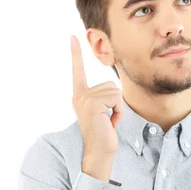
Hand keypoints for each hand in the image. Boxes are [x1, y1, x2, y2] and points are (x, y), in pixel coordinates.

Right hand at [71, 35, 123, 157]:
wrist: (99, 152)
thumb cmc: (104, 135)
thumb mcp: (102, 113)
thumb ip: (102, 99)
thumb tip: (113, 91)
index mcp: (80, 96)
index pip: (77, 72)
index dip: (75, 54)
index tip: (72, 37)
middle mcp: (79, 95)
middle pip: (110, 85)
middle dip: (115, 104)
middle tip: (106, 120)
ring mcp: (85, 99)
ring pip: (115, 92)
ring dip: (117, 108)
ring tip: (108, 122)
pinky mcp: (93, 103)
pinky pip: (116, 99)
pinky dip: (118, 112)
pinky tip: (109, 123)